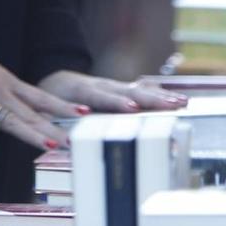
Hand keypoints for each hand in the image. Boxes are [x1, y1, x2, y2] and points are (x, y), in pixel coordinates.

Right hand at [0, 27, 79, 155]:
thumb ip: (6, 92)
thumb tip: (19, 112)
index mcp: (9, 82)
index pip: (42, 97)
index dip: (63, 107)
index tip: (83, 114)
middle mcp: (0, 91)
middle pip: (31, 114)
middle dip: (54, 129)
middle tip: (74, 141)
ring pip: (10, 120)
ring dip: (30, 134)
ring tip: (49, 146)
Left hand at [37, 70, 186, 113]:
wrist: (53, 82)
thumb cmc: (49, 101)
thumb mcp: (45, 114)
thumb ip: (52, 128)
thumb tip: (58, 144)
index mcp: (79, 90)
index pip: (99, 96)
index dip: (115, 102)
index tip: (131, 108)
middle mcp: (98, 85)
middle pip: (126, 91)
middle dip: (149, 99)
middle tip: (171, 105)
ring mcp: (110, 86)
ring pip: (136, 90)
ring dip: (159, 97)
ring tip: (180, 103)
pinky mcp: (118, 90)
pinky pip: (139, 91)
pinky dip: (157, 95)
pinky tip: (176, 100)